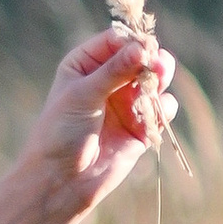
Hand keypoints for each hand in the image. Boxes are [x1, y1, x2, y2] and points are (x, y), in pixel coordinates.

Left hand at [17, 26, 178, 223]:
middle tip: (158, 65)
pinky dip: (162, 109)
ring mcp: (125, 103)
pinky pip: (162, 110)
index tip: (144, 48)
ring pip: (154, 81)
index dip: (133, 42)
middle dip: (151, 59)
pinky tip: (154, 115)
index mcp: (86, 64)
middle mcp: (107, 80)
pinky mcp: (140, 128)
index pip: (116, 41)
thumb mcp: (84, 94)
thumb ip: (114, 70)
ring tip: (157, 83)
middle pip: (140, 58)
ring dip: (159, 80)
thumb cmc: (60, 133)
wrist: (60, 181)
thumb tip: (143, 48)